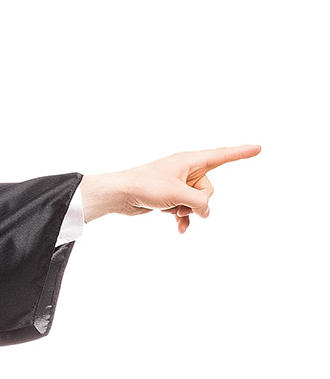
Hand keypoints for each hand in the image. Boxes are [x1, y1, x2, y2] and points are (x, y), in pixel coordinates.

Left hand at [81, 146, 260, 233]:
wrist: (120, 195)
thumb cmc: (146, 186)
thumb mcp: (178, 194)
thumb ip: (199, 202)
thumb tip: (207, 213)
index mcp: (191, 160)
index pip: (222, 155)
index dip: (241, 153)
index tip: (258, 148)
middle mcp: (187, 169)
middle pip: (208, 189)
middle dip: (197, 200)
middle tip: (179, 201)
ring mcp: (179, 184)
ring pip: (197, 201)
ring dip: (187, 210)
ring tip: (171, 210)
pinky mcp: (170, 197)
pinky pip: (186, 209)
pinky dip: (183, 218)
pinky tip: (179, 230)